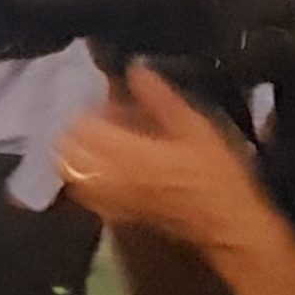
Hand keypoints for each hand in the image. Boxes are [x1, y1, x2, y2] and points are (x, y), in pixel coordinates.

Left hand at [56, 67, 279, 263]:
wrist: (228, 226)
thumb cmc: (217, 175)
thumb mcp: (197, 128)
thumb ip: (161, 98)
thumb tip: (136, 68)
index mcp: (128, 154)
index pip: (82, 125)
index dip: (86, 106)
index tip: (102, 97)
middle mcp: (110, 177)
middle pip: (66, 148)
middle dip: (76, 127)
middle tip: (97, 115)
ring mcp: (108, 199)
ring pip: (70, 171)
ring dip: (76, 150)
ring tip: (98, 138)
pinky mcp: (114, 214)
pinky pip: (83, 191)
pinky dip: (84, 173)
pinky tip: (105, 164)